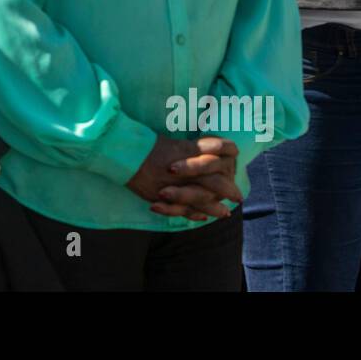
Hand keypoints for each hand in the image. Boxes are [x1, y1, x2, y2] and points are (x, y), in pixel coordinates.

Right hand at [126, 136, 241, 220]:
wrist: (121, 153)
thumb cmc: (146, 144)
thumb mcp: (172, 141)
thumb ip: (195, 147)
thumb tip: (218, 148)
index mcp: (184, 153)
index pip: (213, 154)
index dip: (227, 152)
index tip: (236, 153)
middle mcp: (181, 170)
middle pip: (211, 181)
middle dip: (227, 188)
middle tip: (239, 196)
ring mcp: (171, 185)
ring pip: (199, 199)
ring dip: (214, 207)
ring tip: (225, 213)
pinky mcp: (160, 197)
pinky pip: (180, 209)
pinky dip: (193, 214)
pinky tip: (202, 217)